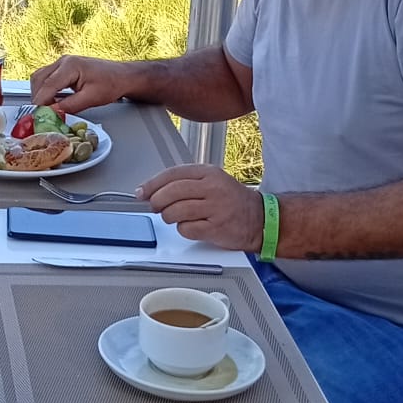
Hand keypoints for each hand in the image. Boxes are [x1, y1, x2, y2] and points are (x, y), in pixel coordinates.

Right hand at [30, 53, 134, 114]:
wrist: (121, 76)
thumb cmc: (111, 84)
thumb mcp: (91, 98)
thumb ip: (70, 106)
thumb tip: (52, 113)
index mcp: (70, 66)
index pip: (47, 85)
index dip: (40, 102)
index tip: (36, 115)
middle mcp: (63, 61)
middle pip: (39, 80)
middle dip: (37, 98)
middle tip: (40, 115)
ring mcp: (61, 63)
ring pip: (39, 78)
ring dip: (39, 94)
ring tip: (45, 109)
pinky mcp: (62, 68)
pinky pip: (45, 78)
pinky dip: (44, 90)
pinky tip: (50, 101)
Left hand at [138, 164, 265, 251]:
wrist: (260, 219)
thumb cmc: (231, 201)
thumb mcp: (211, 181)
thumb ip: (185, 182)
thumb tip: (152, 190)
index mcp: (208, 172)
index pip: (173, 174)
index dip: (153, 184)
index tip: (141, 192)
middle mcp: (212, 187)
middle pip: (171, 192)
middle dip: (157, 201)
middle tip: (156, 207)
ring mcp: (215, 207)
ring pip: (176, 211)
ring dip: (169, 217)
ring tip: (175, 217)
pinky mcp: (216, 227)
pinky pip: (186, 229)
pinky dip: (183, 229)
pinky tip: (192, 226)